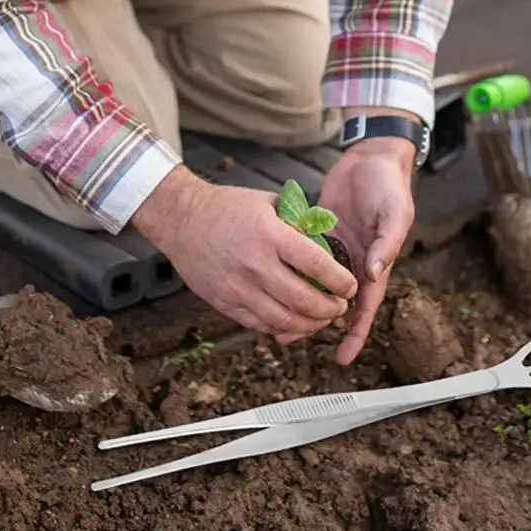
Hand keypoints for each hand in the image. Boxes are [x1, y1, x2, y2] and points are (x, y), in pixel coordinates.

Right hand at [131, 166, 357, 338]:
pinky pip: (261, 325)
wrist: (181, 220)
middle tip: (340, 306)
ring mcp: (238, 288)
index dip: (341, 282)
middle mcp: (255, 265)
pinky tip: (295, 322)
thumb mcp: (268, 202)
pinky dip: (283, 329)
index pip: (317, 266)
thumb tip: (328, 237)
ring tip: (322, 318)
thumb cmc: (225, 207)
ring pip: (285, 321)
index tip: (350, 286)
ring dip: (311, 324)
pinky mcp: (225, 303)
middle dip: (331, 309)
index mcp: (270, 235)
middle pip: (305, 301)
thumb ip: (298, 221)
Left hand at [276, 135, 415, 364]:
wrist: (370, 157)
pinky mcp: (317, 233)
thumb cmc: (389, 185)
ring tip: (273, 318)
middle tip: (288, 338)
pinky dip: (289, 270)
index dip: (355, 333)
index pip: (364, 306)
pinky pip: (301, 257)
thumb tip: (373, 273)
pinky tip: (271, 280)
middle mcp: (353, 261)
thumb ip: (387, 243)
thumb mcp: (395, 213)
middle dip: (314, 322)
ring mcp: (334, 248)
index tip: (343, 357)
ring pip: (313, 282)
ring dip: (297, 299)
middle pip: (332, 301)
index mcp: (376, 262)